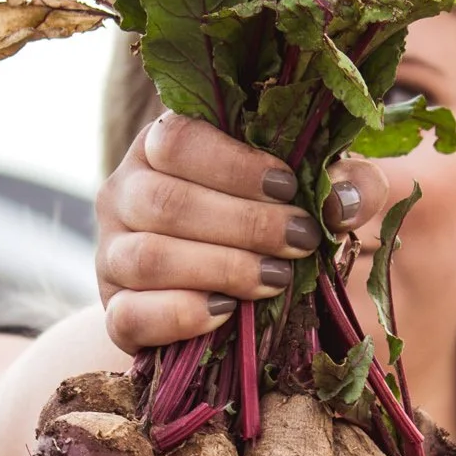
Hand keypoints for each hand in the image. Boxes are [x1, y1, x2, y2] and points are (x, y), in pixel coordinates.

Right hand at [93, 112, 397, 355]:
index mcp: (160, 146)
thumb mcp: (313, 192)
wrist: (230, 294)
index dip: (233, 164)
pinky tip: (228, 313)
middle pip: (164, 202)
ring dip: (220, 269)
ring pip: (147, 258)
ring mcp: (110, 255)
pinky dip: (180, 316)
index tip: (288, 187)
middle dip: (243, 224)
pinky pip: (128, 316)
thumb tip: (344, 202)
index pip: (175, 139)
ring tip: (277, 278)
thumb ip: (345, 184)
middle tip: (300, 241)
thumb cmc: (272, 223)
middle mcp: (123, 194)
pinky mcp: (113, 312)